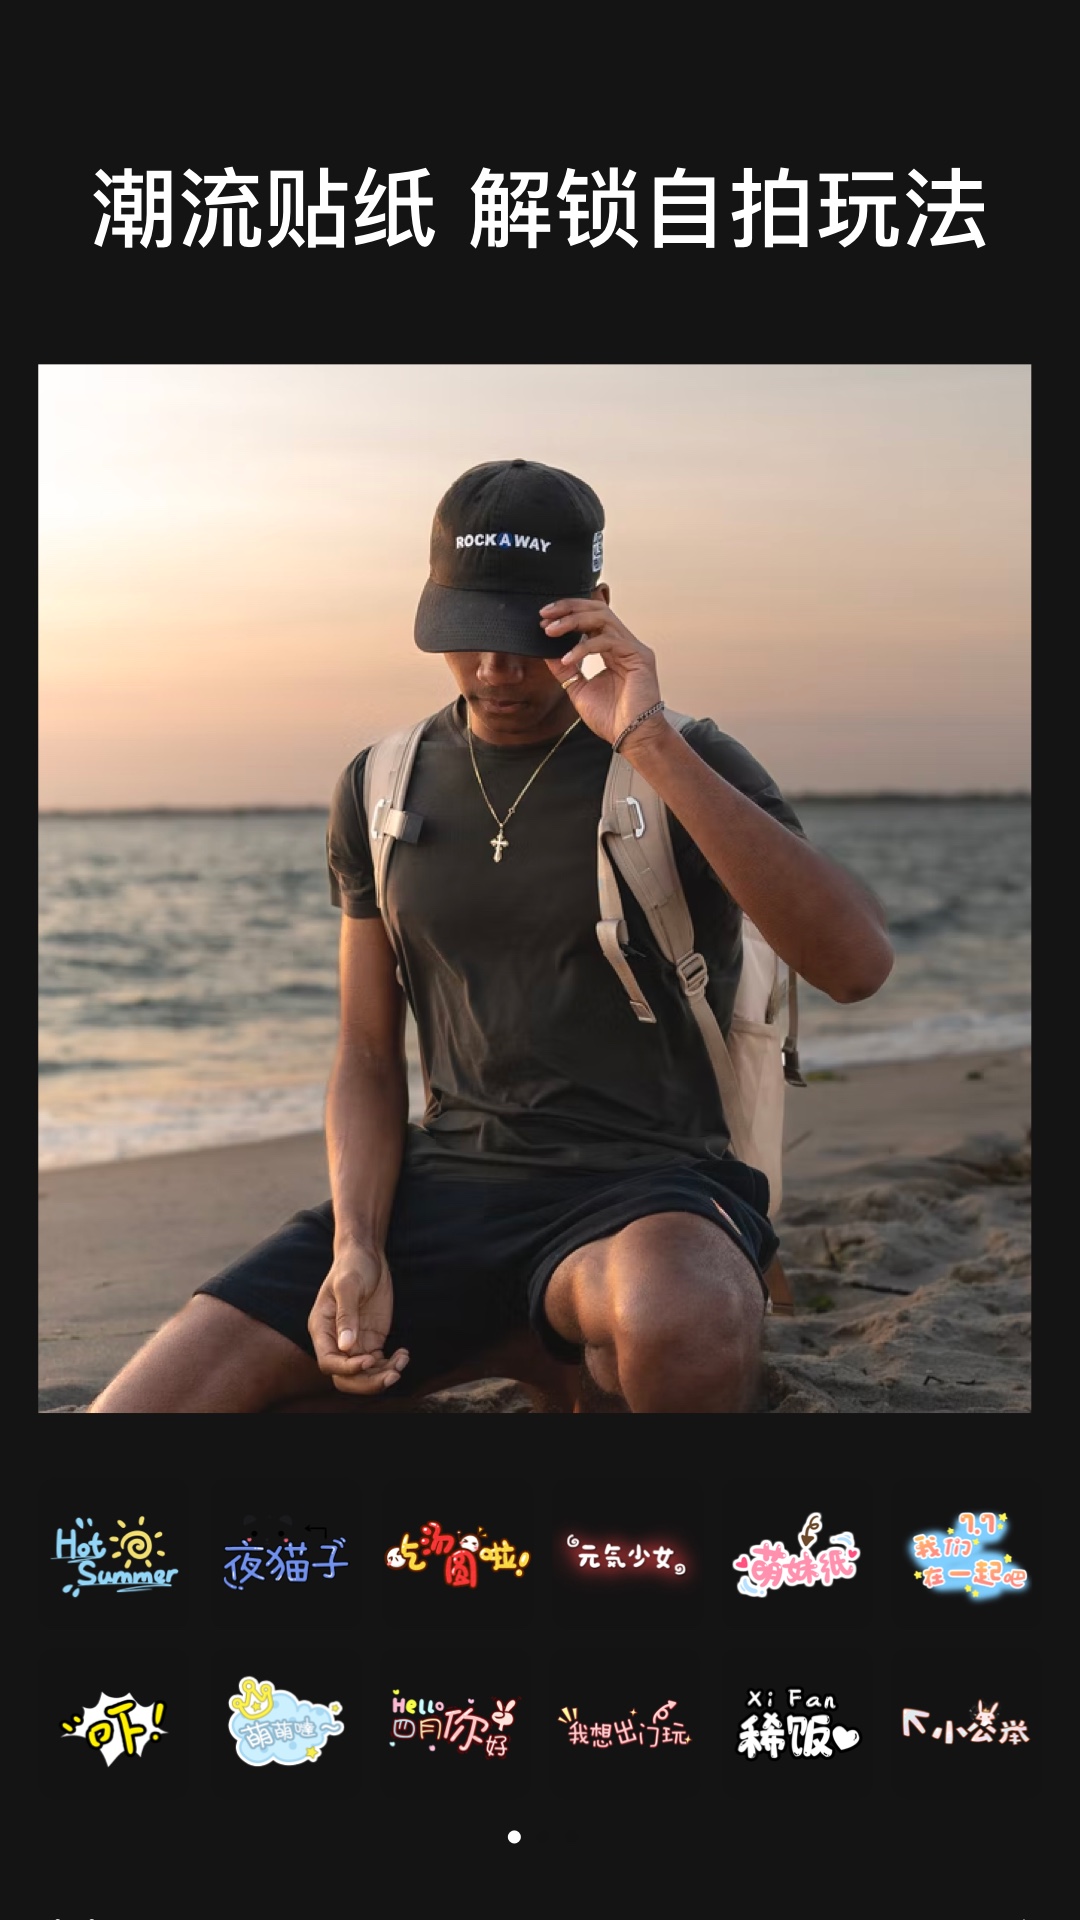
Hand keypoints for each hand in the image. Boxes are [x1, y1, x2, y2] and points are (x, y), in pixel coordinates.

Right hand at [308, 1242, 408, 1394]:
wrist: (366, 1255)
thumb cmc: (352, 1266)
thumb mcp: (348, 1286)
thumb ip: (346, 1315)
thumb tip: (346, 1346)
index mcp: (322, 1329)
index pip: (329, 1362)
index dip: (348, 1369)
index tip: (370, 1359)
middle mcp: (336, 1341)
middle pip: (345, 1377)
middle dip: (368, 1382)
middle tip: (392, 1375)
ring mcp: (354, 1343)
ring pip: (364, 1375)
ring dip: (383, 1376)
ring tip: (402, 1361)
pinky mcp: (371, 1340)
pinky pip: (379, 1364)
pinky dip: (391, 1365)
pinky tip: (404, 1354)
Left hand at [539, 599, 664, 747]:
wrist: (633, 739)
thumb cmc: (613, 719)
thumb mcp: (578, 688)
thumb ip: (565, 669)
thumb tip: (546, 651)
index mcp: (613, 650)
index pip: (591, 618)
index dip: (567, 614)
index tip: (544, 620)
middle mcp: (624, 644)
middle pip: (598, 609)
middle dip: (569, 608)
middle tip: (545, 614)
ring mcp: (633, 648)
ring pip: (602, 618)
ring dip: (572, 621)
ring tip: (551, 631)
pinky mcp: (639, 657)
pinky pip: (607, 641)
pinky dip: (583, 647)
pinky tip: (567, 658)